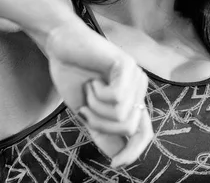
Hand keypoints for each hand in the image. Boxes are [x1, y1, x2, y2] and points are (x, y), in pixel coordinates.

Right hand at [45, 23, 152, 166]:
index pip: (144, 132)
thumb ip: (103, 132)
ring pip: (122, 114)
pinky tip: (93, 80)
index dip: (134, 151)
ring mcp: (136, 75)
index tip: (116, 164)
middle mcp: (139, 88)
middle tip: (86, 108)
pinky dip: (97, 94)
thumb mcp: (87, 112)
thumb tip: (118, 156)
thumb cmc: (74, 75)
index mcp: (132, 99)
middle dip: (100, 124)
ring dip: (96, 107)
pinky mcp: (127, 65)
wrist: (62, 47)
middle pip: (128, 127)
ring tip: (90, 89)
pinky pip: (117, 97)